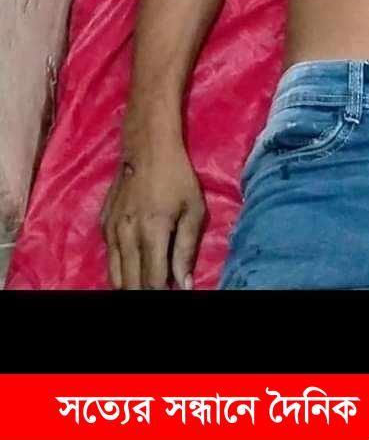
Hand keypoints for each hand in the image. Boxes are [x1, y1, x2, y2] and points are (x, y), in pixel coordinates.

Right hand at [101, 138, 205, 289]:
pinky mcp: (103, 225)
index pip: (152, 283)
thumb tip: (183, 285)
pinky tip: (135, 260)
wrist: (147, 147)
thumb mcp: (193, 210)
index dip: (162, 292)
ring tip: (147, 279)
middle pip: (130, 285)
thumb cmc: (177, 177)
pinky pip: (110, 257)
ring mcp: (111, 231)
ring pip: (114, 276)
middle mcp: (126, 235)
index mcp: (152, 232)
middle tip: (160, 284)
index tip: (172, 289)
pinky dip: (121, 267)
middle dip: (145, 290)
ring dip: (130, 283)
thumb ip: (187, 249)